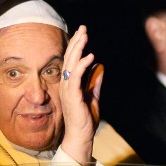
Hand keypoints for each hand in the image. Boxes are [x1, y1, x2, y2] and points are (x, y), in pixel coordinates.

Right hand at [59, 25, 103, 165]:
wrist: (81, 136)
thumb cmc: (85, 120)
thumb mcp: (93, 97)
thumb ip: (94, 82)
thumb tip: (100, 67)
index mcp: (70, 84)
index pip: (71, 60)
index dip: (76, 46)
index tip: (82, 33)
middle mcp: (66, 84)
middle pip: (69, 58)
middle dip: (76, 42)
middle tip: (83, 28)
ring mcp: (68, 90)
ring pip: (71, 64)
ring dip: (78, 49)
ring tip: (85, 36)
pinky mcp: (73, 96)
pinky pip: (76, 77)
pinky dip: (82, 65)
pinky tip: (90, 56)